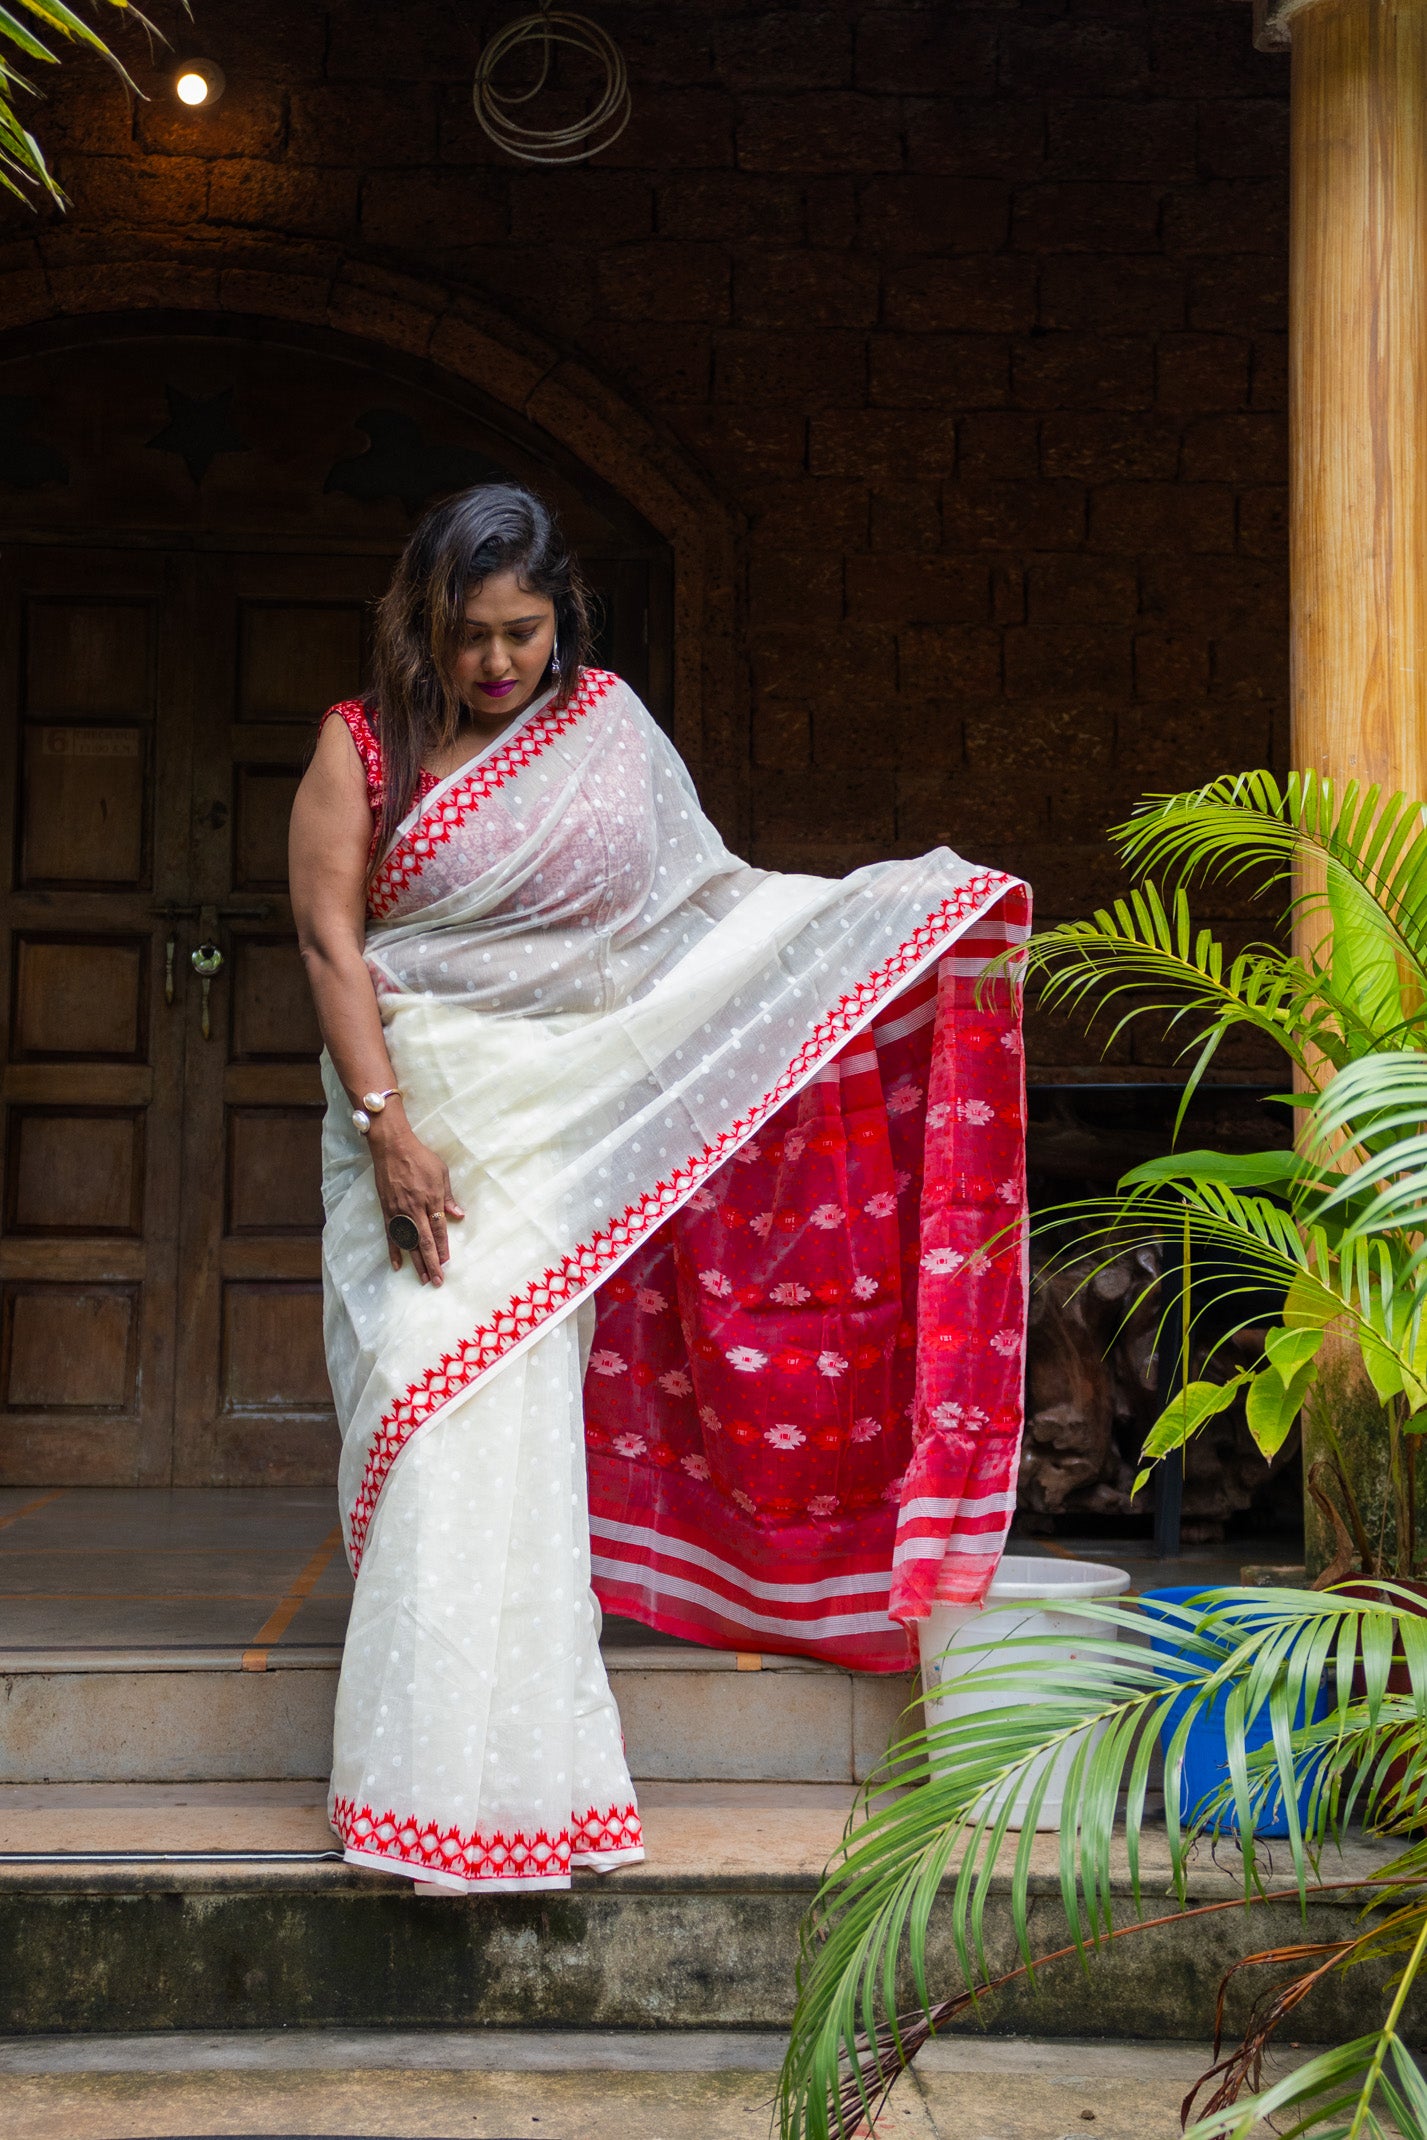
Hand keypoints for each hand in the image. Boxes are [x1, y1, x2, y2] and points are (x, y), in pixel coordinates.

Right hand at [368, 1111, 463, 1285]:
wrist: (391, 1147)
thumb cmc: (419, 1157)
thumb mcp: (441, 1173)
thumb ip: (448, 1196)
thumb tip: (458, 1215)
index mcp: (430, 1199)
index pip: (439, 1230)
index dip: (443, 1248)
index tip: (447, 1264)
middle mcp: (414, 1209)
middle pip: (425, 1242)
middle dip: (432, 1263)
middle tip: (436, 1281)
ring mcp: (399, 1211)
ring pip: (408, 1243)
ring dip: (416, 1262)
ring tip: (422, 1279)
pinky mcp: (386, 1211)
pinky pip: (391, 1235)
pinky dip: (394, 1251)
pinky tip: (397, 1265)